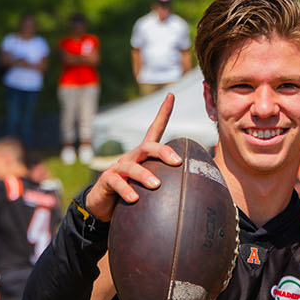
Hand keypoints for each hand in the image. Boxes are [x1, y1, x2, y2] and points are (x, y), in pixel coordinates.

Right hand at [83, 94, 180, 219]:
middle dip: (163, 152)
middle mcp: (131, 157)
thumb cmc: (133, 192)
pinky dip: (126, 190)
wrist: (104, 203)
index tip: (171, 96)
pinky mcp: (107, 180)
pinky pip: (117, 182)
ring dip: (144, 175)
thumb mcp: (151, 184)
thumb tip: (195, 191)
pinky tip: (134, 198)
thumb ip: (168, 182)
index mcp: (143, 155)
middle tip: (177, 161)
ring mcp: (118, 167)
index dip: (163, 113)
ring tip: (156, 185)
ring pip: (132, 166)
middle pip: (147, 147)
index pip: (154, 129)